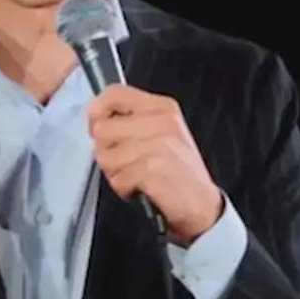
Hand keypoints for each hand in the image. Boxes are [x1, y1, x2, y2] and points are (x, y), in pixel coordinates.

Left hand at [87, 84, 223, 246]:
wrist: (202, 204)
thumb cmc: (179, 171)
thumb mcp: (163, 132)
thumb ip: (132, 119)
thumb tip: (96, 118)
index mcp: (163, 107)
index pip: (114, 93)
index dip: (96, 111)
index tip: (96, 126)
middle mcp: (162, 122)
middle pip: (102, 129)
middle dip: (106, 151)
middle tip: (125, 161)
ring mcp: (158, 145)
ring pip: (105, 156)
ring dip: (115, 173)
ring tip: (136, 175)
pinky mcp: (152, 169)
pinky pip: (117, 179)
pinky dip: (124, 189)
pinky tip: (141, 187)